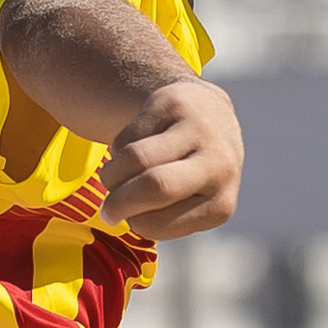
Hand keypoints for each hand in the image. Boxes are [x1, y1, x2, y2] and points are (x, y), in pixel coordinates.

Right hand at [100, 78, 244, 238]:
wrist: (212, 115)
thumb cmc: (193, 174)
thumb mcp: (190, 206)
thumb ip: (163, 219)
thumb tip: (118, 214)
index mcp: (221, 204)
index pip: (160, 223)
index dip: (133, 223)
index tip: (128, 218)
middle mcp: (219, 165)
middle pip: (155, 187)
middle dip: (118, 201)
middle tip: (106, 209)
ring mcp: (199, 131)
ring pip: (136, 158)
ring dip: (112, 174)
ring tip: (112, 179)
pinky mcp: (176, 104)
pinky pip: (130, 134)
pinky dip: (119, 148)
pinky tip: (128, 152)